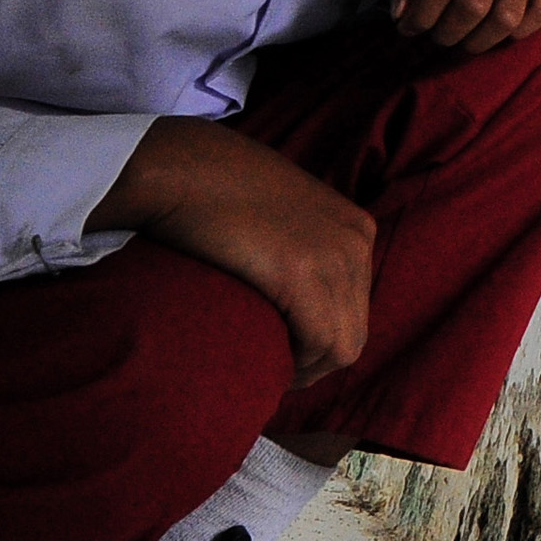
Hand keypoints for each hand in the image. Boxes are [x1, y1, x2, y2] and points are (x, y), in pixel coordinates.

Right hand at [93, 119, 376, 384]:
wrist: (181, 169)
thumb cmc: (217, 191)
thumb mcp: (283, 213)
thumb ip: (302, 243)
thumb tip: (292, 289)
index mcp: (357, 228)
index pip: (358, 306)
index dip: (325, 337)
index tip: (290, 352)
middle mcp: (357, 242)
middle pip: (356, 330)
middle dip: (319, 359)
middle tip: (279, 371)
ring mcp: (335, 257)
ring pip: (342, 345)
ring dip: (307, 368)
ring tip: (271, 372)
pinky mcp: (303, 275)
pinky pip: (319, 343)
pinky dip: (297, 364)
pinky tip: (270, 365)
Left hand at [390, 0, 540, 51]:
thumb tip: (402, 15)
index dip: (422, 17)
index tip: (411, 29)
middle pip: (473, 6)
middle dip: (449, 33)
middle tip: (441, 37)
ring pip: (506, 18)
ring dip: (480, 40)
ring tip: (466, 39)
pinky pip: (539, 16)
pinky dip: (517, 33)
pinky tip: (498, 29)